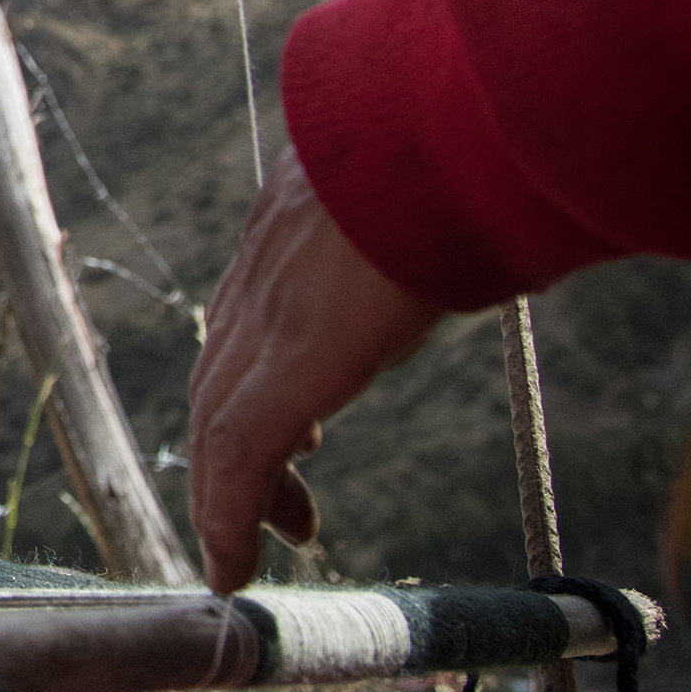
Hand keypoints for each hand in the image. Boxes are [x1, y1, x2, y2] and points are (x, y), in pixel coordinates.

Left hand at [188, 144, 441, 591]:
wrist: (443, 124)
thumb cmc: (450, 149)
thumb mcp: (412, 194)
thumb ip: (409, 225)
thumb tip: (471, 224)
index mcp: (285, 233)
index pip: (244, 325)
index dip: (250, 389)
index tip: (286, 444)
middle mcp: (260, 275)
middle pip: (222, 379)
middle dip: (236, 454)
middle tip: (275, 518)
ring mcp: (266, 314)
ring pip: (219, 422)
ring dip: (227, 495)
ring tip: (246, 555)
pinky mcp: (289, 359)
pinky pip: (237, 449)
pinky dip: (225, 512)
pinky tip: (229, 567)